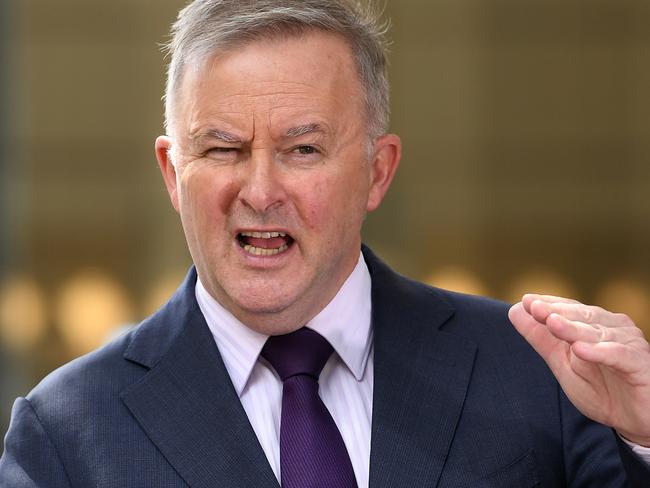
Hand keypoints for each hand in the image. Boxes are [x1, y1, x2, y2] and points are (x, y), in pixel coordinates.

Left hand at [509, 294, 649, 446]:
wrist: (637, 422)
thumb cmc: (602, 390)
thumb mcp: (563, 365)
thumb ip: (541, 339)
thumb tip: (514, 310)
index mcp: (594, 325)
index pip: (569, 309)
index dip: (549, 304)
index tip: (525, 301)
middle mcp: (613, 328)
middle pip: (582, 317)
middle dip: (556, 311)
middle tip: (534, 307)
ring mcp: (628, 343)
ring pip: (597, 333)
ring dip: (573, 327)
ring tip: (552, 323)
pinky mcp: (640, 363)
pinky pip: (619, 355)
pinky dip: (599, 352)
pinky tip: (580, 350)